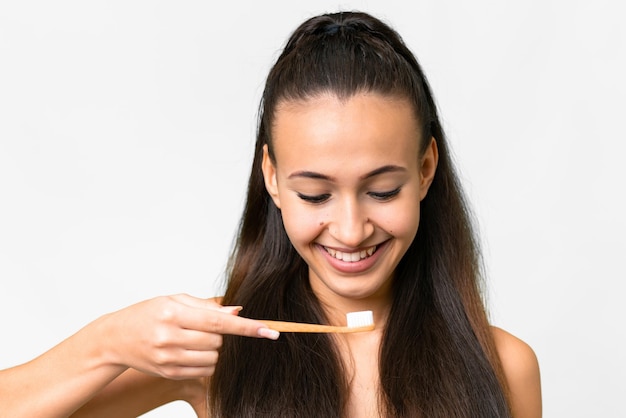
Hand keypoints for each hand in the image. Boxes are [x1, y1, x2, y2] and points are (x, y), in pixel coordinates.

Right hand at [99, 294, 277, 379]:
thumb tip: (237, 312)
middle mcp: (170, 338)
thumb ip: (206, 306)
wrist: (115, 338)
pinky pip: (203, 370)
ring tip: (196, 338)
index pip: (218, 323)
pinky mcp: (169, 373)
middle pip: (218, 342)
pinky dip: (206, 360)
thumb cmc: (147, 313)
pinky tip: (191, 350)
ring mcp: (169, 359)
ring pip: (213, 358)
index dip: (247, 327)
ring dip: (215, 349)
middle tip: (206, 326)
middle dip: (222, 335)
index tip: (270, 330)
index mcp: (172, 314)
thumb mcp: (174, 300)